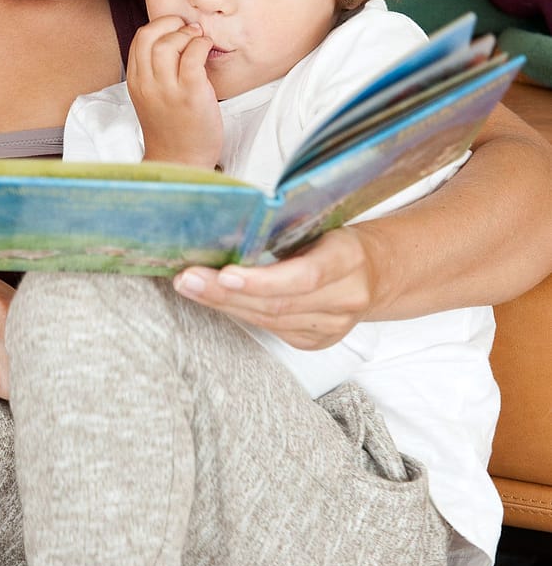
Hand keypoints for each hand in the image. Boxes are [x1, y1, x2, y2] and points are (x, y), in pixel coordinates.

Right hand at [127, 15, 221, 166]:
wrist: (180, 161)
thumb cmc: (171, 129)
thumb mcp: (151, 98)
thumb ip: (154, 73)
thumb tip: (173, 41)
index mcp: (136, 83)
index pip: (139, 39)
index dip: (159, 26)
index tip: (175, 28)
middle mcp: (147, 84)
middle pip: (151, 36)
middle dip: (172, 24)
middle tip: (188, 29)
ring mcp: (168, 90)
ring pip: (169, 43)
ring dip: (188, 34)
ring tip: (199, 40)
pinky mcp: (191, 95)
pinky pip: (193, 56)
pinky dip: (201, 45)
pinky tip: (207, 48)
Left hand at [171, 226, 374, 348]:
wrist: (375, 273)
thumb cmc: (335, 239)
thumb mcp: (319, 224)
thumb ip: (284, 229)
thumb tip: (227, 225)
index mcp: (348, 258)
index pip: (305, 276)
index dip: (263, 280)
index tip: (226, 274)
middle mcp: (345, 297)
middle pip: (279, 303)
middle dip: (227, 293)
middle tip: (189, 278)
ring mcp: (332, 326)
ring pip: (270, 320)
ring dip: (224, 304)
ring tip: (191, 287)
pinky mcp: (316, 341)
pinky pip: (270, 329)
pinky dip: (239, 313)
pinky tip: (214, 300)